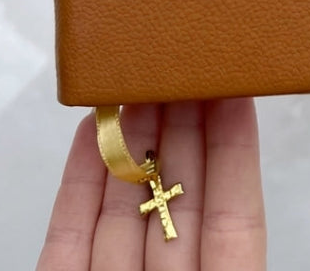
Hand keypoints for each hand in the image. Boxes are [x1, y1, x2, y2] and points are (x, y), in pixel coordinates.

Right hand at [37, 99, 265, 270]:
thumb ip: (231, 245)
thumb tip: (239, 142)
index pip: (235, 214)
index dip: (234, 150)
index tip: (234, 90)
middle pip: (178, 200)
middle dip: (179, 130)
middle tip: (179, 65)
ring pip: (123, 211)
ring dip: (128, 145)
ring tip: (134, 84)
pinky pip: (70, 239)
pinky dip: (78, 186)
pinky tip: (89, 133)